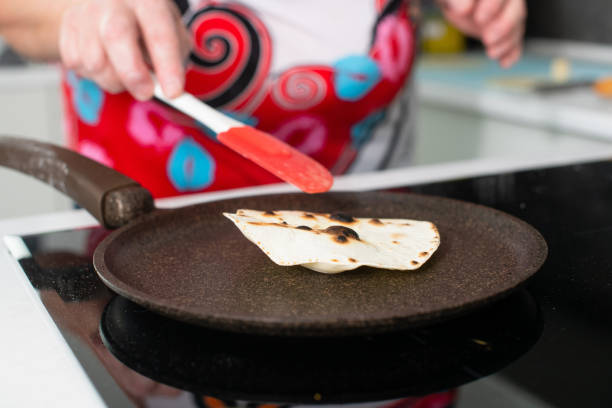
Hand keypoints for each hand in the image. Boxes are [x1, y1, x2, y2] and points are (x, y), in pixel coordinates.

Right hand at [59, 0, 190, 99]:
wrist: (110, 3)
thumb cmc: (147, 23)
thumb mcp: (171, 32)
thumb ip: (174, 58)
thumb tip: (170, 90)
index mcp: (147, 2)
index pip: (159, 34)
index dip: (167, 67)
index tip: (174, 93)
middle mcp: (114, 2)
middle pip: (116, 37)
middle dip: (132, 74)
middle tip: (146, 93)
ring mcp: (86, 13)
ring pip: (94, 61)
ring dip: (114, 80)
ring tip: (125, 73)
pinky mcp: (67, 28)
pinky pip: (77, 65)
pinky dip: (95, 75)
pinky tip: (106, 63)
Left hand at [439, 0, 525, 66]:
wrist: (454, 4)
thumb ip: (457, 0)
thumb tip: (461, 9)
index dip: (493, 4)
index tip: (479, 19)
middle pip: (516, 8)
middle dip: (504, 25)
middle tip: (488, 39)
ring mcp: (508, 13)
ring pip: (517, 24)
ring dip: (507, 41)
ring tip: (492, 53)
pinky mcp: (506, 31)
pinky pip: (515, 40)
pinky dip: (512, 52)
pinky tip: (504, 62)